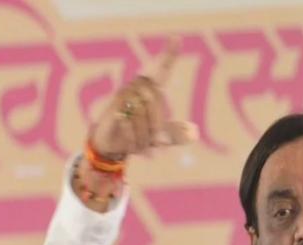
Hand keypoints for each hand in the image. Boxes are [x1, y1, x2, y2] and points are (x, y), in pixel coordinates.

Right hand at [75, 38, 198, 212]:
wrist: (112, 145)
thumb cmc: (138, 136)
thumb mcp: (159, 137)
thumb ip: (173, 134)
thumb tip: (190, 134)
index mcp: (151, 92)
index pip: (161, 71)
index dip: (169, 55)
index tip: (177, 38)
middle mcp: (136, 89)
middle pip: (153, 99)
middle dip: (157, 125)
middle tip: (159, 144)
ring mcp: (122, 97)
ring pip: (140, 113)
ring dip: (144, 137)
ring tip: (144, 149)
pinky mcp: (112, 109)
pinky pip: (127, 122)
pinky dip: (133, 139)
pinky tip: (133, 149)